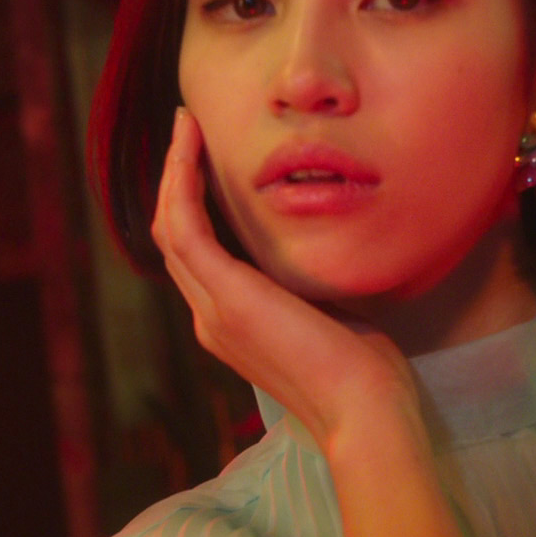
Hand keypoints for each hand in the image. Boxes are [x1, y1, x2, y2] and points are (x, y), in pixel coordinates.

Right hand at [150, 108, 419, 446]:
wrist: (364, 410)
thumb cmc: (363, 373)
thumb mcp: (329, 318)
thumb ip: (309, 291)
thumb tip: (325, 259)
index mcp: (233, 326)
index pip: (199, 257)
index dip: (195, 205)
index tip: (207, 159)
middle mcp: (210, 319)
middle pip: (175, 237)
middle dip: (178, 179)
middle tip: (188, 129)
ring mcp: (212, 311)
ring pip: (171, 227)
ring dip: (174, 171)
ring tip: (186, 125)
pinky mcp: (226, 297)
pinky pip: (185, 226)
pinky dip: (182, 181)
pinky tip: (192, 146)